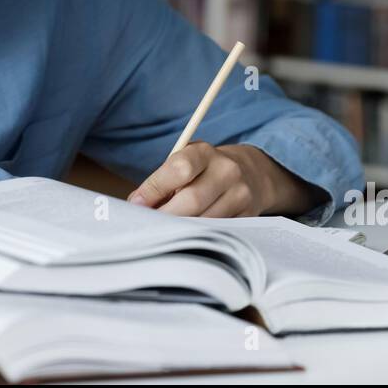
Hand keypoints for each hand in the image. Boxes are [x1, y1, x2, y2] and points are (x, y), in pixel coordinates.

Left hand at [126, 142, 316, 217]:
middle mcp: (226, 170)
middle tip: (148, 225)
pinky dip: (197, 235)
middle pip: (191, 200)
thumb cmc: (203, 170)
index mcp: (204, 152)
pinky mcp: (248, 215)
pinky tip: (187, 234)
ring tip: (166, 229)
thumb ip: (161, 180)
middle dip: (165, 215)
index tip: (137, 204)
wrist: (250, 173)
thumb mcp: (183, 162)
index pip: (179, 170)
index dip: (154, 189)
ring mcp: (240, 194)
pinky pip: (217, 231)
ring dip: (179, 229)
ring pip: (204, 220)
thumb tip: (136, 205)